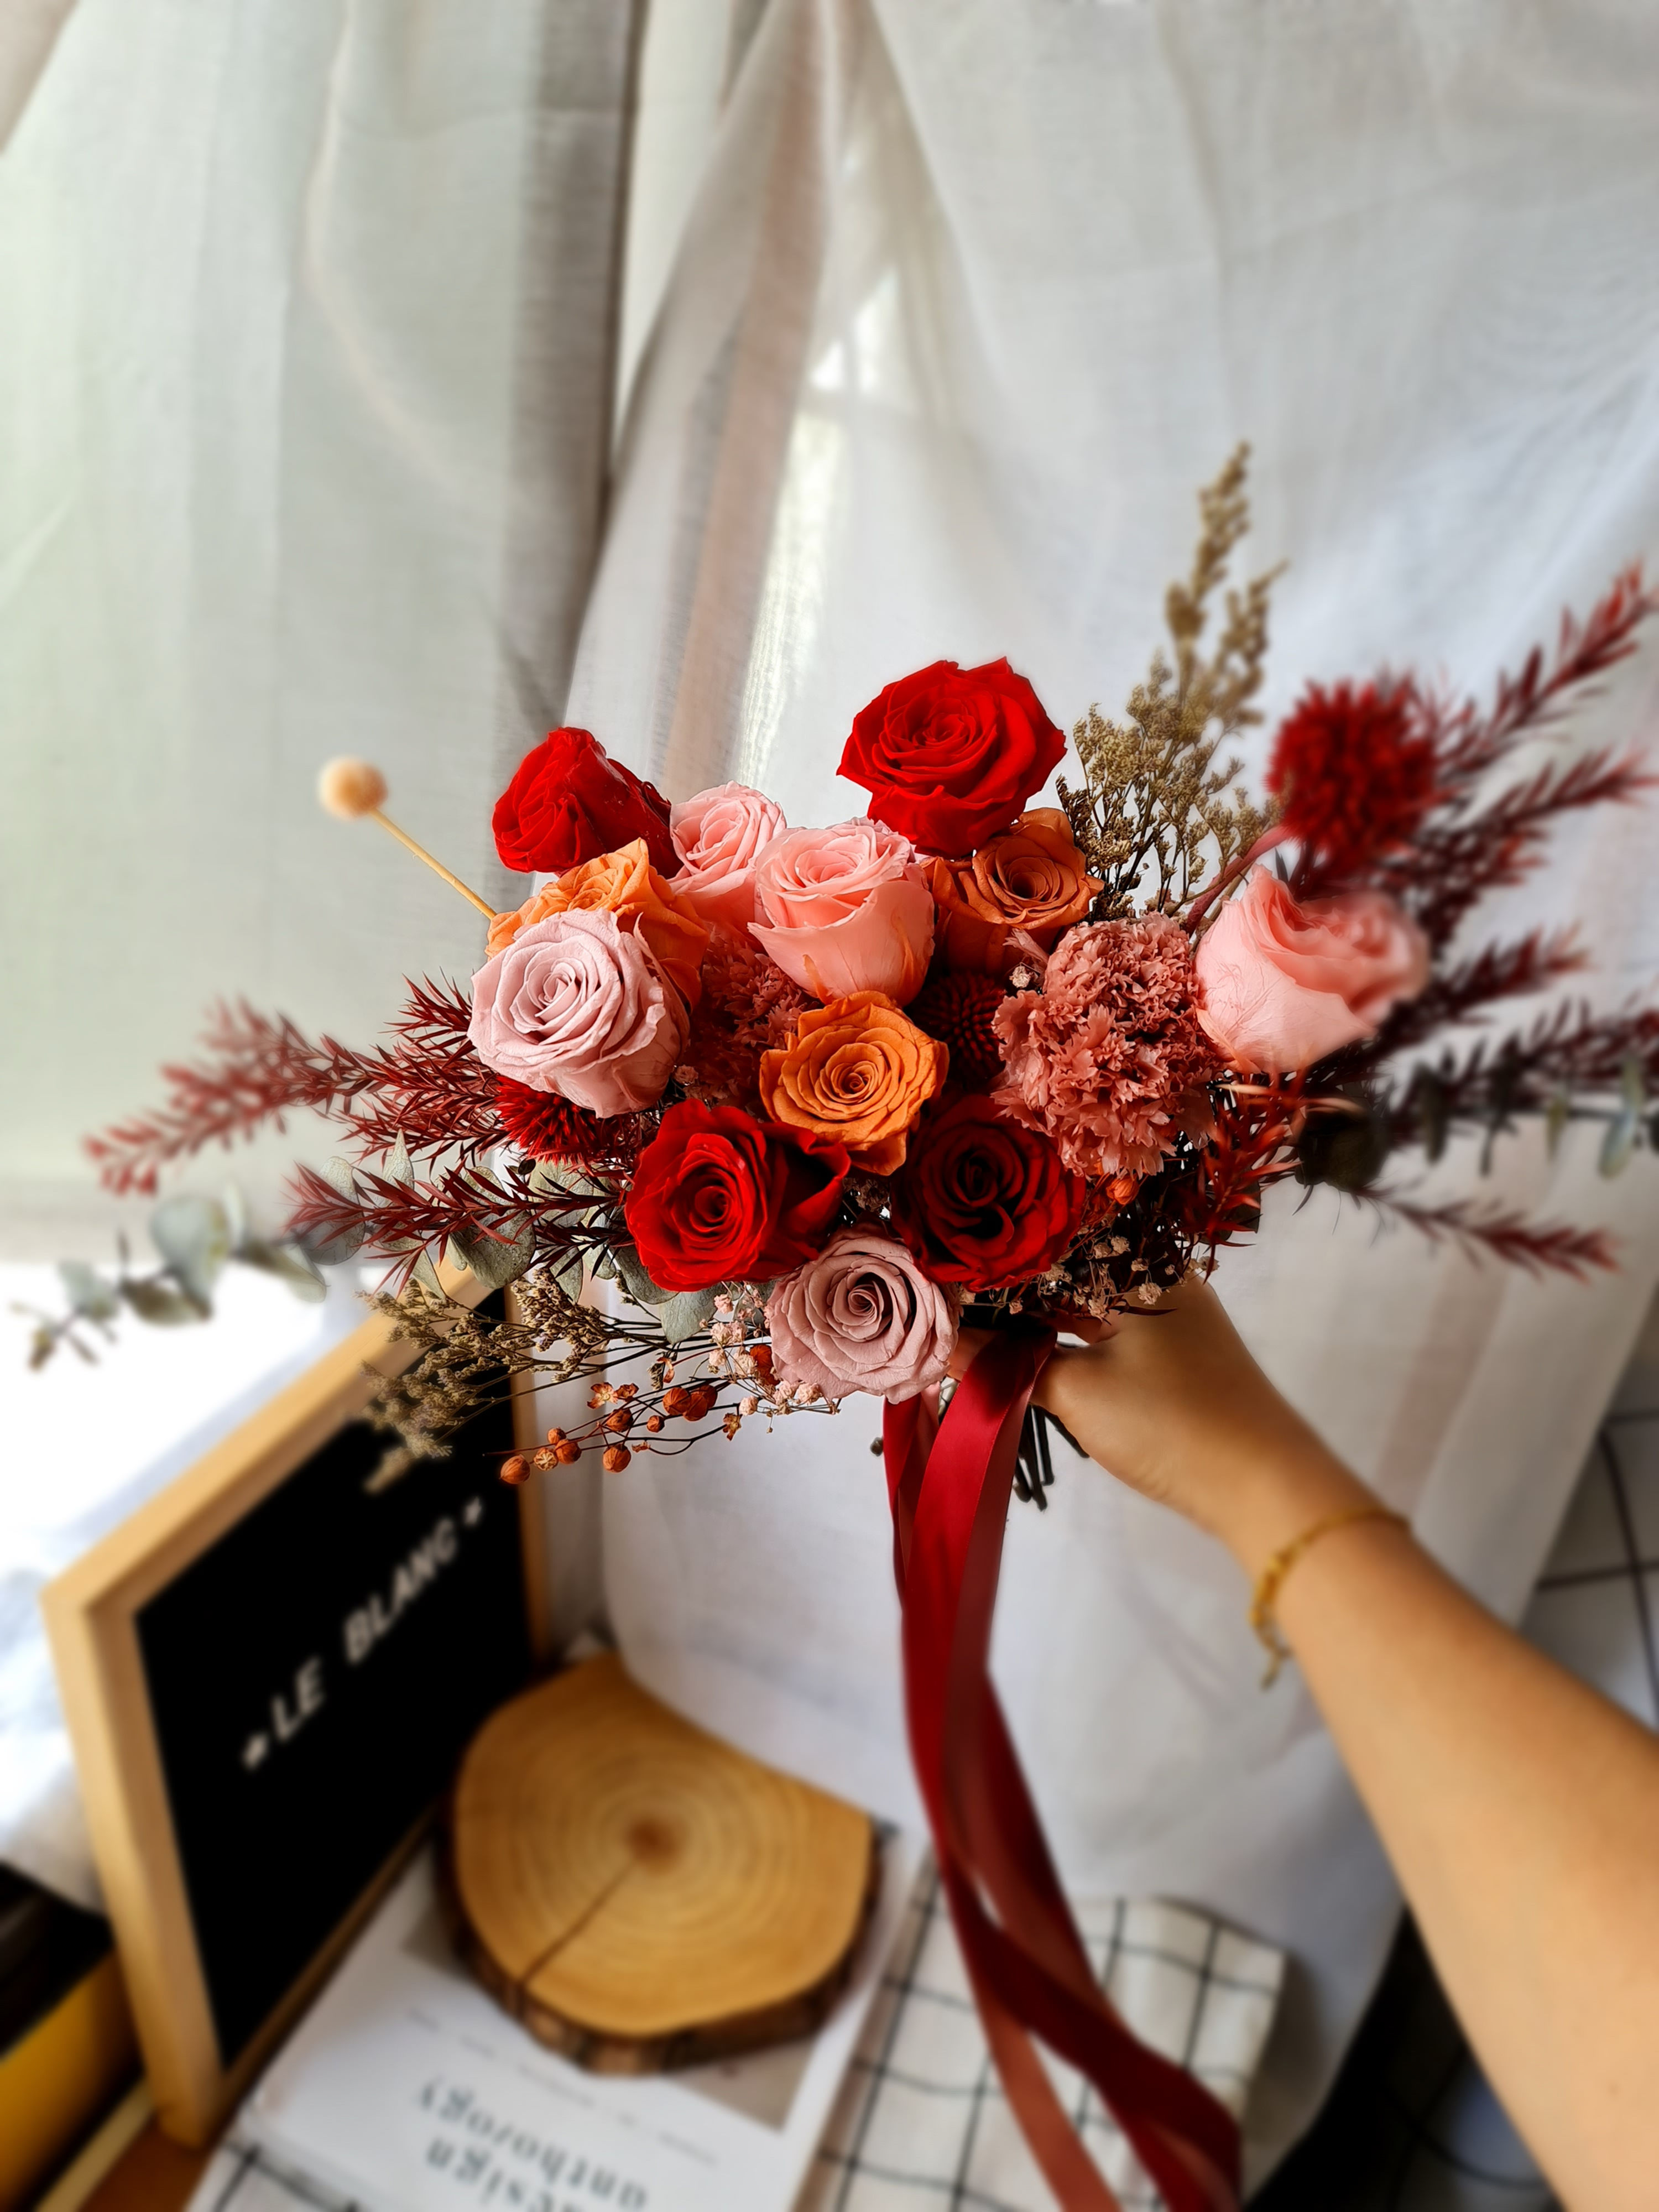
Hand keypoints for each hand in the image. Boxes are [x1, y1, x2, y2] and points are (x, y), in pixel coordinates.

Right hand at [951, 1278, 1370, 1574]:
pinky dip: (1063, 1339)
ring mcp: (1169, 1314)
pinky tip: (1021, 1352)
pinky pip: (1104, 1329)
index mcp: (1141, 1264)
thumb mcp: (1078, 1392)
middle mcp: (1158, 1275)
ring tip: (966, 1325)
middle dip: (1005, 1288)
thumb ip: (1008, 1363)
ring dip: (1032, 1317)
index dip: (990, 1258)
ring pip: (1083, 1300)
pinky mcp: (1173, 1352)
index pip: (1049, 1241)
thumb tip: (941, 1342)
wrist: (1265, 1486)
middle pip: (1066, 1267)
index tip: (934, 1271)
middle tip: (939, 1302)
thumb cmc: (1172, 1424)